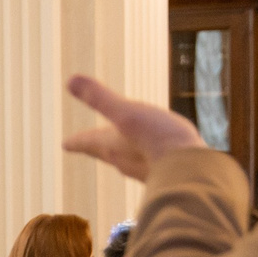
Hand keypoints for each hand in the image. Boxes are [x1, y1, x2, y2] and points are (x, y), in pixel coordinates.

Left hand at [62, 74, 210, 178]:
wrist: (192, 172)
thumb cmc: (157, 139)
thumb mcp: (127, 112)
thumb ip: (100, 98)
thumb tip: (70, 79)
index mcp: (112, 147)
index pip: (89, 142)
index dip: (77, 141)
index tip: (65, 143)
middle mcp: (126, 163)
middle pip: (107, 154)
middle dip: (98, 148)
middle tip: (89, 147)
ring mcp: (147, 172)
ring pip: (130, 162)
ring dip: (123, 156)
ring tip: (122, 154)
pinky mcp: (168, 177)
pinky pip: (153, 167)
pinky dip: (149, 161)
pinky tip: (159, 161)